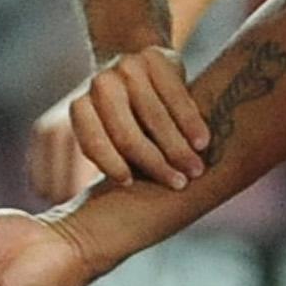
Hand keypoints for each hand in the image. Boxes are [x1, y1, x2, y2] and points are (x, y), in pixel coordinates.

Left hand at [31, 48, 209, 194]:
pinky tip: (203, 141)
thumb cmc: (127, 115)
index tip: (131, 183)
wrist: (137, 58)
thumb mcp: (110, 133)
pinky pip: (175, 94)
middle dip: (154, 163)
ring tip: (196, 169)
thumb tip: (92, 227)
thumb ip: (110, 162)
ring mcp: (127, 67)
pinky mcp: (155, 58)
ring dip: (177, 146)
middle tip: (178, 185)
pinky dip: (190, 121)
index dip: (110, 162)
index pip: (91, 139)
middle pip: (126, 132)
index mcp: (82, 107)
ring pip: (154, 115)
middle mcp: (101, 85)